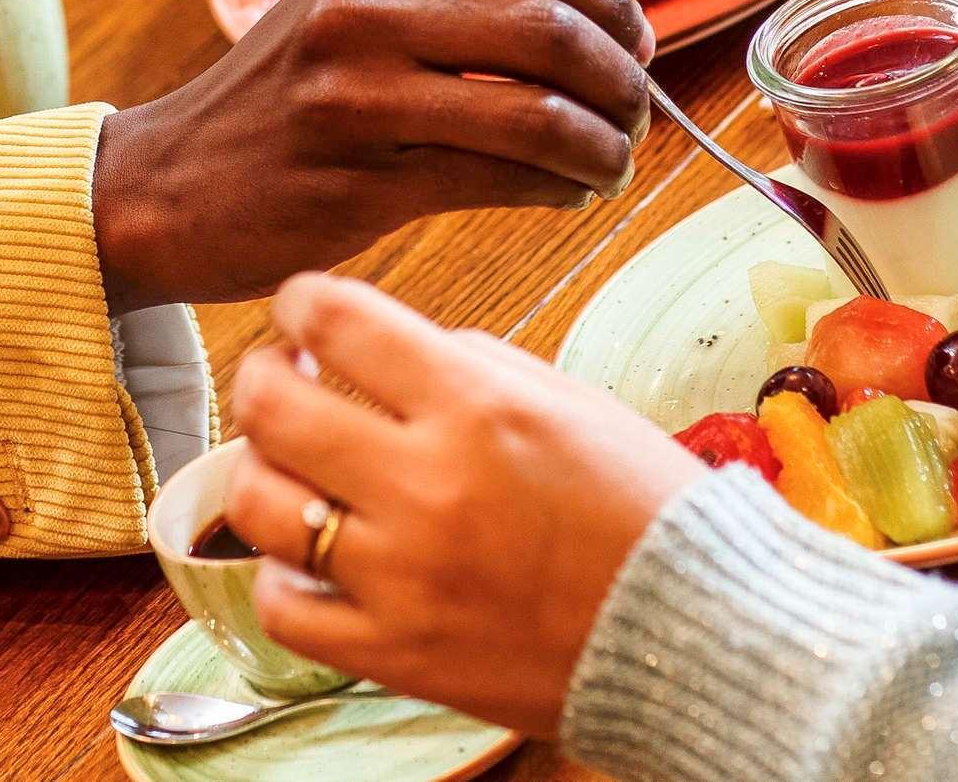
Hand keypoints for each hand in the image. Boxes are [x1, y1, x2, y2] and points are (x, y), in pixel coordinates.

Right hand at [90, 0, 654, 312]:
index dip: (607, 1)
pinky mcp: (363, 176)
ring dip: (604, 146)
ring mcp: (360, 91)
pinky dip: (559, 189)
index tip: (636, 45)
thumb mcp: (346, 14)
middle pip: (551, 26)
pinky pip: (503, 179)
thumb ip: (447, 1)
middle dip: (621, 79)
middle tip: (636, 116)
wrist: (163, 188)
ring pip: (540, 110)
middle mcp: (367, 9)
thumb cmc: (277, 109)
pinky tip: (565, 196)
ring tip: (612, 166)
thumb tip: (593, 25)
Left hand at [222, 273, 702, 736]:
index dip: (299, 303)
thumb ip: (466, 361)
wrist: (699, 635)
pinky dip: (283, 577)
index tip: (301, 313)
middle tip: (283, 381)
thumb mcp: (566, 398)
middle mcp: (428, 483)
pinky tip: (313, 559)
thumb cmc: (642, 507)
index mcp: (477, 405)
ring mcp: (403, 576)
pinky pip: (282, 607)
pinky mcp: (395, 654)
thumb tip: (380, 347)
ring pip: (258, 503)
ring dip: (265, 473)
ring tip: (295, 472)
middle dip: (263, 376)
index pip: (334, 319)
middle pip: (269, 405)